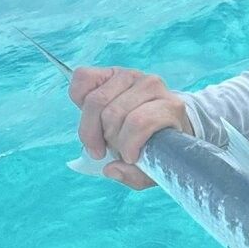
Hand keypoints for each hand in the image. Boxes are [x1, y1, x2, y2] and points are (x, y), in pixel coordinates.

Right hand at [69, 66, 193, 188]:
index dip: (128, 144)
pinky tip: (91, 115)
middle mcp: (152, 85)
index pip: (140, 122)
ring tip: (104, 136)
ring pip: (96, 101)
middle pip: (112, 114)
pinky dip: (79, 99)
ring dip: (93, 126)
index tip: (129, 158)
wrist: (160, 122)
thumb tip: (111, 169)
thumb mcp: (153, 169)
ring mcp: (131, 75)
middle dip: (107, 138)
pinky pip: (83, 79)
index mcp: (169, 107)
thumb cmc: (156, 145)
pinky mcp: (111, 71)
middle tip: (113, 148)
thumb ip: (135, 176)